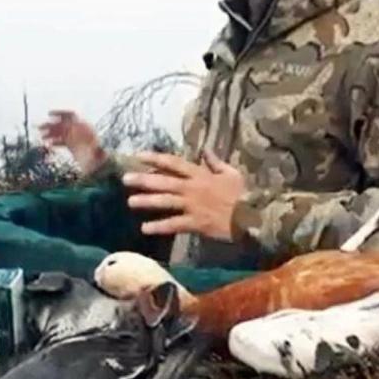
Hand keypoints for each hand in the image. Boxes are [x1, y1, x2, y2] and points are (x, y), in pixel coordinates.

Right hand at [38, 110, 106, 174]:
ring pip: (61, 132)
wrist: (100, 166)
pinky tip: (48, 145)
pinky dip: (55, 142)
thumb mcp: (95, 149)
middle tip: (40, 128)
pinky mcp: (73, 146)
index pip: (71, 115)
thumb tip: (80, 136)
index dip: (60, 113)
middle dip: (51, 125)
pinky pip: (62, 141)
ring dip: (50, 133)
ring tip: (42, 136)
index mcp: (85, 127)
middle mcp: (80, 131)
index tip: (49, 114)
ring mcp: (76, 138)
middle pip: (63, 124)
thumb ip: (87, 142)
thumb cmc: (98, 156)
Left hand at [123, 150, 244, 241]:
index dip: (155, 158)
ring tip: (130, 202)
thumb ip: (216, 162)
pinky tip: (145, 228)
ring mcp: (193, 206)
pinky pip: (174, 224)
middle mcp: (193, 188)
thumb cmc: (243, 194)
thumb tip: (205, 150)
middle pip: (164, 181)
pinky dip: (159, 226)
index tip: (138, 156)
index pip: (173, 163)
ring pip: (166, 202)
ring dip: (147, 201)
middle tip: (125, 179)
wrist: (254, 216)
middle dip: (143, 180)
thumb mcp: (231, 173)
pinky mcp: (196, 223)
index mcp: (200, 174)